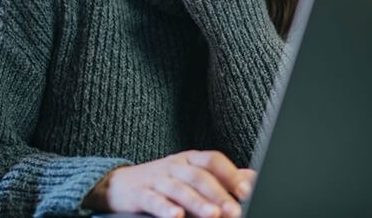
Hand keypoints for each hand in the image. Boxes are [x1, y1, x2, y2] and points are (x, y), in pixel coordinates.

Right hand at [83, 150, 255, 217]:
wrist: (120, 184)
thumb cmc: (163, 180)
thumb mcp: (191, 174)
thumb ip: (220, 177)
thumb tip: (251, 178)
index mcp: (190, 159)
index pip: (213, 160)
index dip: (231, 173)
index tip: (247, 189)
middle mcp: (175, 165)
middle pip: (199, 176)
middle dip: (219, 193)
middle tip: (235, 210)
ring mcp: (157, 178)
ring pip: (180, 188)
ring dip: (198, 202)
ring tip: (213, 215)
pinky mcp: (140, 193)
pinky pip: (154, 199)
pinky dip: (165, 208)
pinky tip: (176, 217)